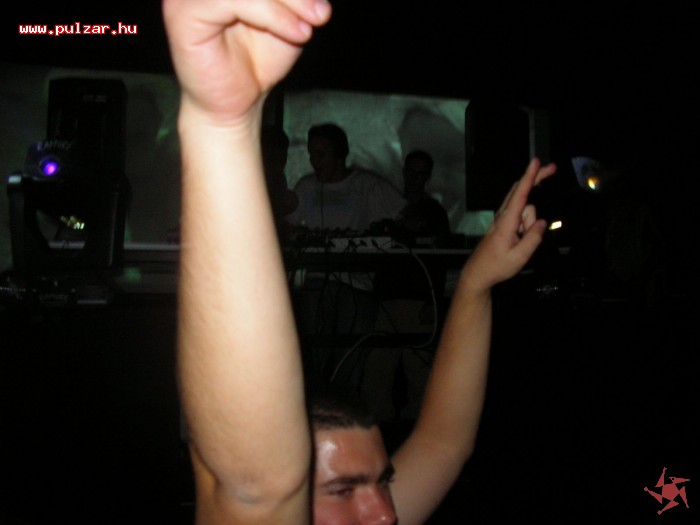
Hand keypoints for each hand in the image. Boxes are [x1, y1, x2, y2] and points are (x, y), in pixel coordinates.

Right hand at [163, 0, 331, 124]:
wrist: (237, 104)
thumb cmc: (257, 60)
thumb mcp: (286, 16)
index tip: (321, 6)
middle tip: (321, 13)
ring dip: (288, 2)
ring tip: (309, 27)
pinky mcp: (182, 14)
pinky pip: (232, 0)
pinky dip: (272, 15)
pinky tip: (295, 33)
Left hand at [463, 157, 556, 290]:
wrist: (478, 273)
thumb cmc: (497, 266)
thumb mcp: (519, 257)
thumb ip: (533, 238)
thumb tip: (541, 223)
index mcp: (506, 222)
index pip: (520, 194)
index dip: (530, 176)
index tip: (536, 161)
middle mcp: (503, 215)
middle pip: (521, 190)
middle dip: (536, 178)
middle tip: (553, 168)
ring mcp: (502, 218)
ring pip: (525, 209)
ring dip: (530, 223)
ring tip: (520, 243)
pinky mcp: (503, 223)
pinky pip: (521, 216)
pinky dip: (526, 224)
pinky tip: (520, 239)